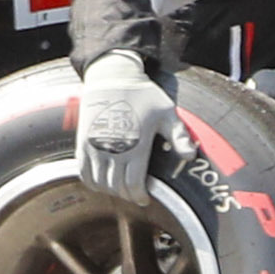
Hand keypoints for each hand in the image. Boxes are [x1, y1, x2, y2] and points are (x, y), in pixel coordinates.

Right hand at [72, 50, 166, 201]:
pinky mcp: (83, 141)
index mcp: (135, 145)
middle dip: (127, 195)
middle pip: (117, 187)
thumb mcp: (166, 112)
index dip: (139, 196)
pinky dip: (92, 182)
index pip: (133, 184)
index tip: (144, 198)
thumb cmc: (142, 95)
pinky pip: (83, 172)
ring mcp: (95, 146)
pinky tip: (102, 182)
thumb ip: (179, 136)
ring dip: (111, 190)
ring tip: (120, 188)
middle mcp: (113, 149)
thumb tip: (191, 155)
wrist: (112, 76)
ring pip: (100, 182)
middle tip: (135, 194)